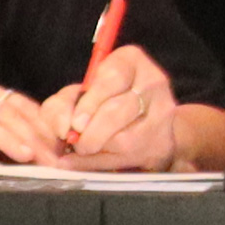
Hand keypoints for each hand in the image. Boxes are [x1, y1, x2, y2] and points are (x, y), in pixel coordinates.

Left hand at [39, 43, 182, 171]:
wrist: (145, 122)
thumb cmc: (105, 101)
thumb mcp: (83, 91)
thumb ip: (65, 103)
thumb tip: (63, 129)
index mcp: (132, 62)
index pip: (113, 77)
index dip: (90, 103)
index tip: (76, 123)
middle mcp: (153, 84)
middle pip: (119, 110)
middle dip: (91, 131)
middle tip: (75, 140)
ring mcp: (162, 115)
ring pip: (124, 139)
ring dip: (96, 147)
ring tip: (82, 148)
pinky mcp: (160, 144)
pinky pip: (126, 158)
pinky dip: (98, 163)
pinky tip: (85, 161)